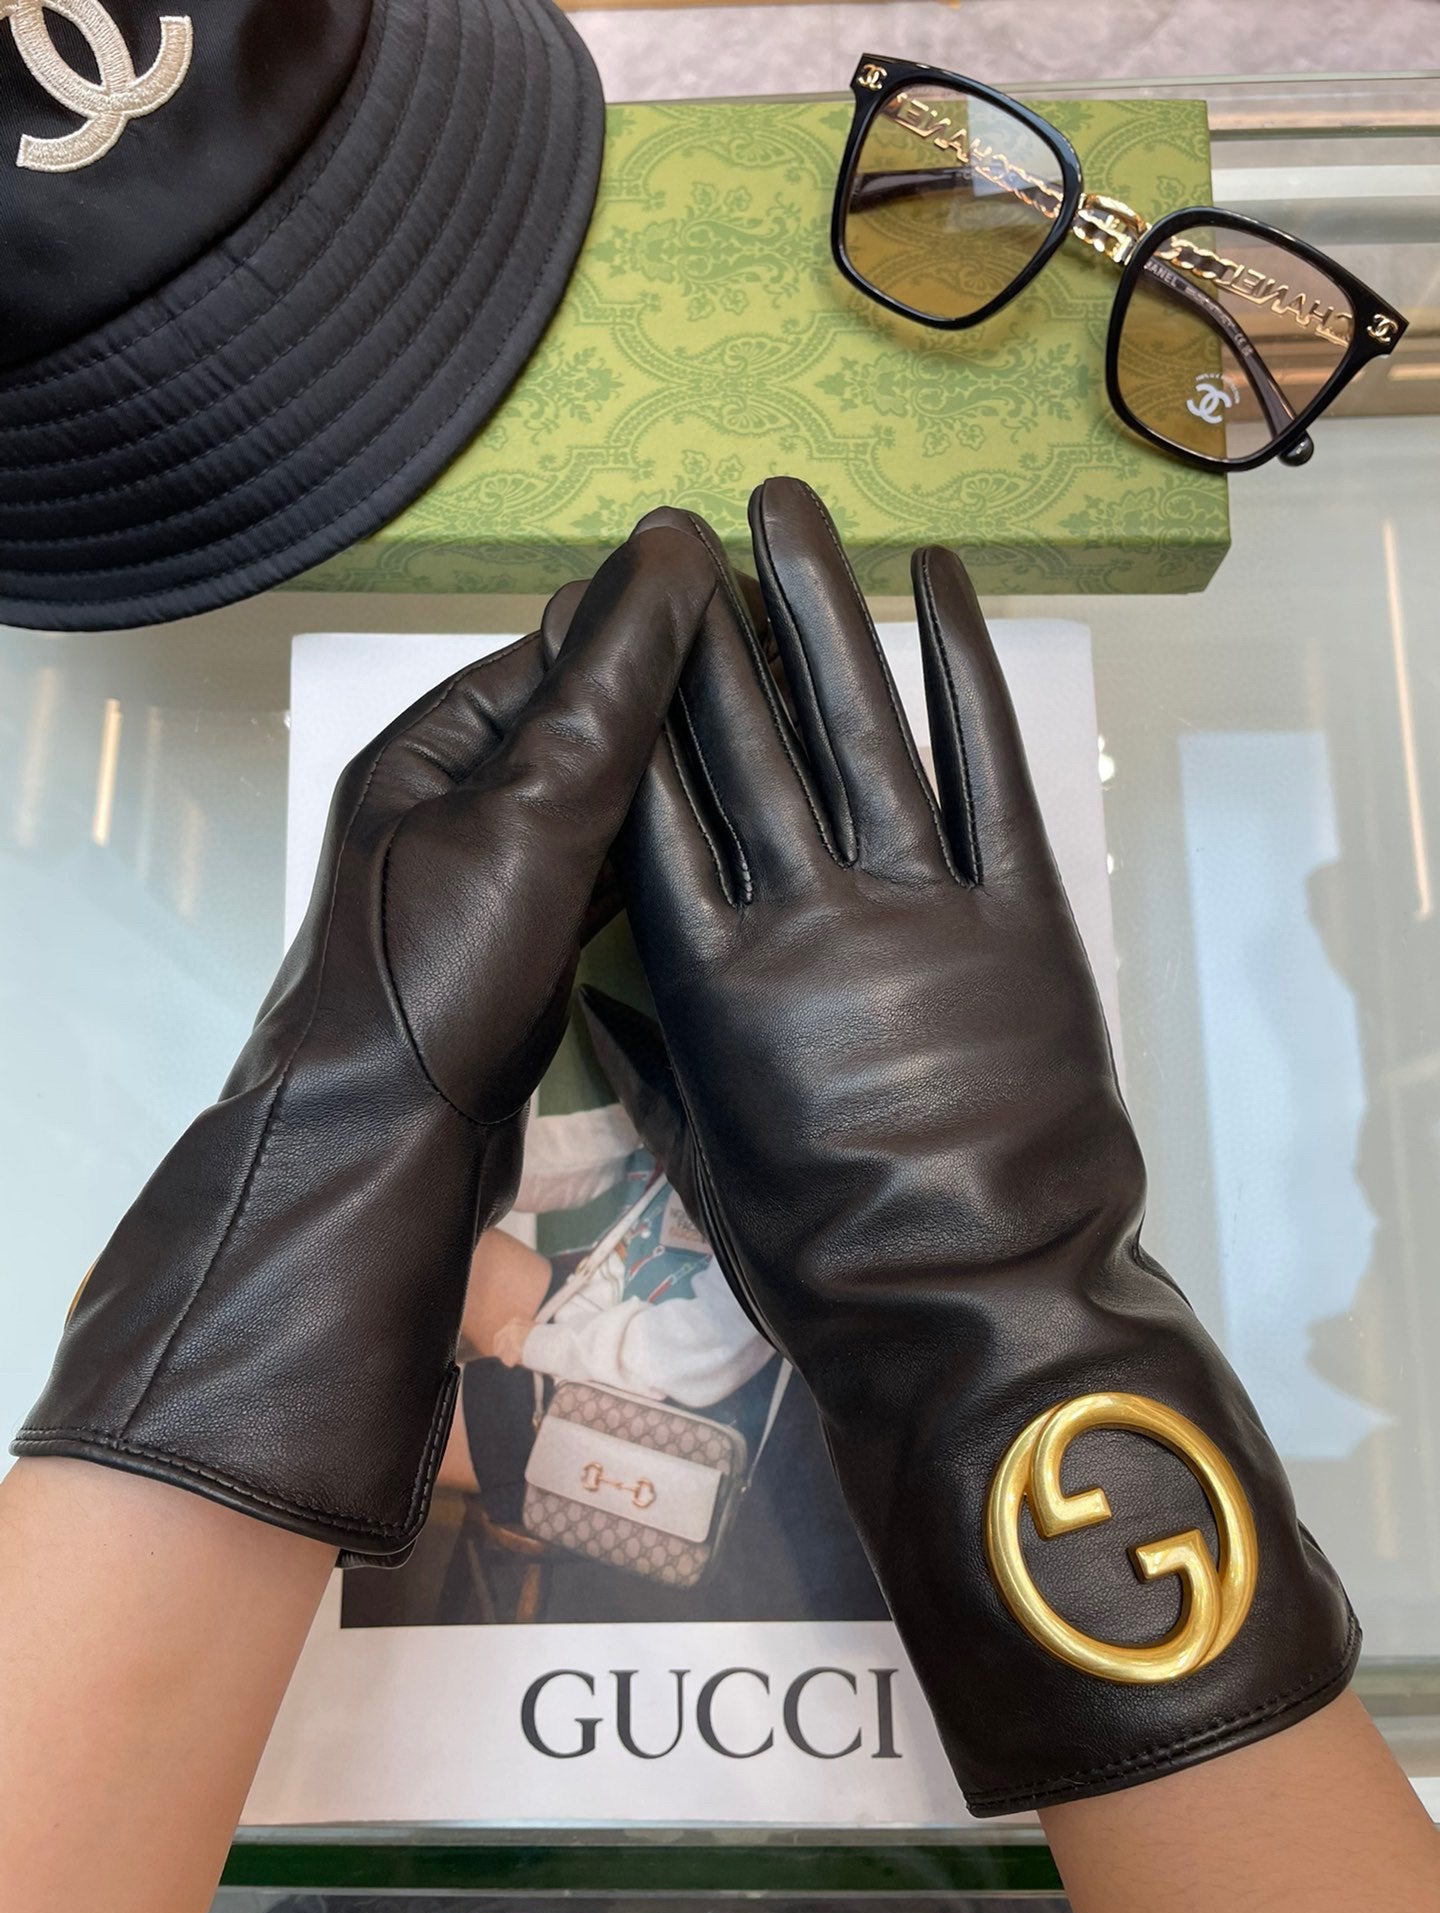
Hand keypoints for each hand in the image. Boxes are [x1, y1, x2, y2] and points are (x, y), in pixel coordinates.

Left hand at [15, 523, 713, 1563]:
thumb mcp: (532, 816)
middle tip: (793, 698)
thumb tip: (674, 546)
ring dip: (669, 784)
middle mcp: (447, 804)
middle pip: (578, 726)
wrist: (389, 1156)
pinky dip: (651, 859)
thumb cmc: (443, 976)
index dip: (659, 628)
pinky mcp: (513, 952)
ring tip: (778, 768)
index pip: (558, 649)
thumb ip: (605, 691)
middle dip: (673, 708)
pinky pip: (593, 877)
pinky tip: (719, 861)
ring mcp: (479, 885)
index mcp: (431, 747)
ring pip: (593, 806)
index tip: (763, 619)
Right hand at [604, 477, 1355, 1813]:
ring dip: (818, 605)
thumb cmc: (821, 1255)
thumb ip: (647, 1062)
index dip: (626, 707)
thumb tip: (596, 990)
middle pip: (742, 742)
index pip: (652, 811)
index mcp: (714, 980)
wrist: (973, 1306)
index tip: (604, 624)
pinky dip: (967, 666)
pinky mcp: (1023, 909)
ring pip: (858, 724)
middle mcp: (806, 915)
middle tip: (675, 528)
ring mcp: (922, 903)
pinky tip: (941, 577)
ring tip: (784, 506)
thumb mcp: (702, 1166)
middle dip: (702, 625)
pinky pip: (990, 766)